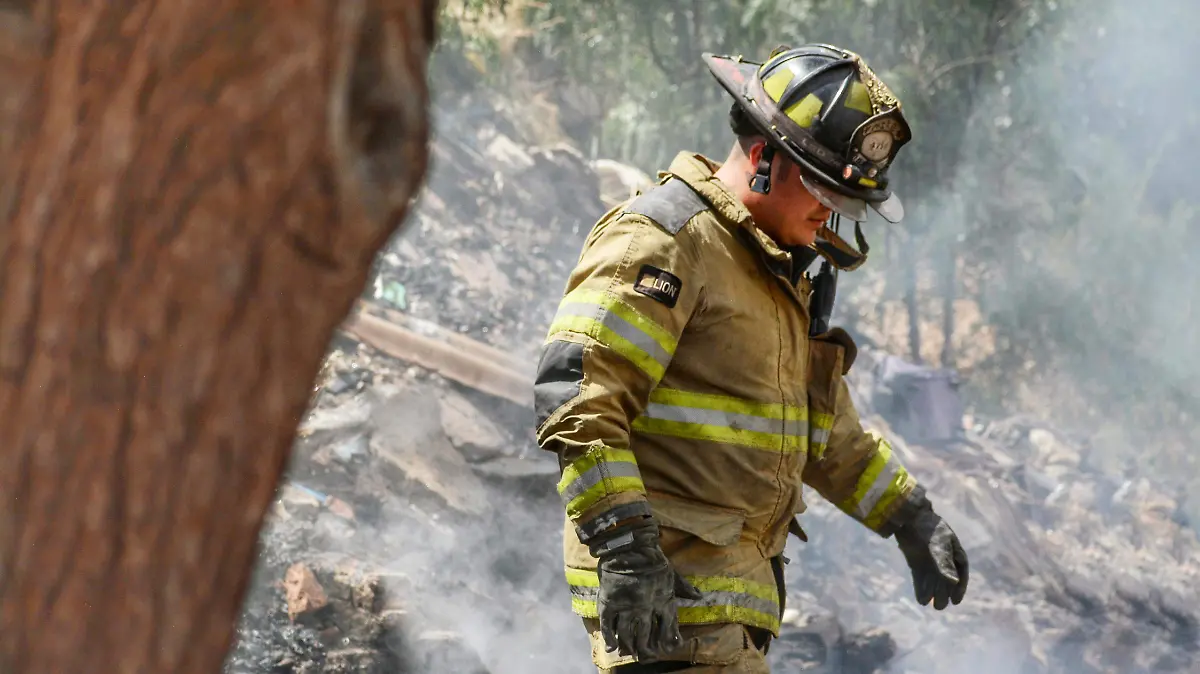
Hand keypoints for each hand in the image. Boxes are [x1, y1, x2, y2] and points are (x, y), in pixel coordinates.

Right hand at [592, 520, 702, 659]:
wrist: (630, 546)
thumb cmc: (653, 559)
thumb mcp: (673, 574)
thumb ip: (684, 588)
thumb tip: (698, 597)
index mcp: (663, 603)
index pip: (668, 630)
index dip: (668, 642)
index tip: (668, 649)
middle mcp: (645, 609)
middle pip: (646, 638)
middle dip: (647, 651)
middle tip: (647, 657)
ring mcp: (626, 607)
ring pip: (627, 635)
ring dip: (629, 647)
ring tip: (630, 653)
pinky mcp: (609, 603)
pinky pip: (608, 626)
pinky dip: (609, 638)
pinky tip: (611, 647)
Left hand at [893, 499, 968, 609]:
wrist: (906, 517)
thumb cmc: (927, 528)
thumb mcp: (938, 546)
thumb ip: (944, 564)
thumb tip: (953, 582)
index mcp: (955, 551)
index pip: (961, 572)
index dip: (959, 588)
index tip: (956, 601)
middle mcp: (943, 558)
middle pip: (946, 580)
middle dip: (944, 593)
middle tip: (939, 606)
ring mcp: (929, 560)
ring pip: (933, 580)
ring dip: (932, 592)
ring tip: (930, 605)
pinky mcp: (916, 562)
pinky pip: (921, 578)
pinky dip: (921, 588)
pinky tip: (920, 599)